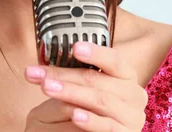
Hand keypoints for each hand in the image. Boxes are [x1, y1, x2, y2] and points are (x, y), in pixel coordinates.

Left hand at [24, 41, 146, 130]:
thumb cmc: (90, 108)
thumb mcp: (83, 89)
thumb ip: (71, 77)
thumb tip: (37, 70)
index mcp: (126, 76)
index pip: (114, 60)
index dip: (96, 53)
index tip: (75, 48)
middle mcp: (134, 94)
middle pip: (98, 80)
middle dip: (66, 76)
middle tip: (43, 76)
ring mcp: (132, 116)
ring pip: (100, 100)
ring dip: (71, 93)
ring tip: (48, 88)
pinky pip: (107, 126)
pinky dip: (91, 120)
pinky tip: (75, 115)